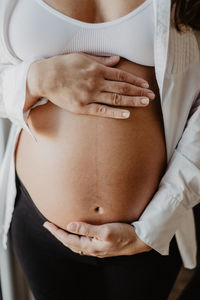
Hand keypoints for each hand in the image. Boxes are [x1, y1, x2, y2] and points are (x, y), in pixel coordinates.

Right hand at [26, 52, 154, 118]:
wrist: (45, 77)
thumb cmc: (64, 65)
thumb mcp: (83, 57)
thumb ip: (102, 60)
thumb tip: (117, 59)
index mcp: (98, 69)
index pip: (122, 76)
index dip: (135, 81)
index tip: (146, 85)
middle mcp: (97, 82)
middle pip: (122, 88)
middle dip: (139, 92)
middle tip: (152, 97)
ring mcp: (90, 95)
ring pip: (115, 99)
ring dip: (132, 101)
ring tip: (145, 103)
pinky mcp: (82, 107)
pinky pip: (101, 111)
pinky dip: (115, 113)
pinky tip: (127, 115)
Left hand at [43, 221, 151, 257]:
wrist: (139, 241)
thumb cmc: (124, 234)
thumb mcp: (105, 230)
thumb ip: (87, 228)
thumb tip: (70, 225)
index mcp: (91, 246)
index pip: (68, 239)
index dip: (56, 232)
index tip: (47, 224)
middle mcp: (92, 249)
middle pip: (69, 243)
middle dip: (58, 234)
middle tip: (49, 225)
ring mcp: (96, 248)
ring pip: (76, 244)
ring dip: (66, 237)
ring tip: (59, 229)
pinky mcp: (101, 245)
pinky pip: (83, 243)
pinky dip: (75, 238)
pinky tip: (77, 233)